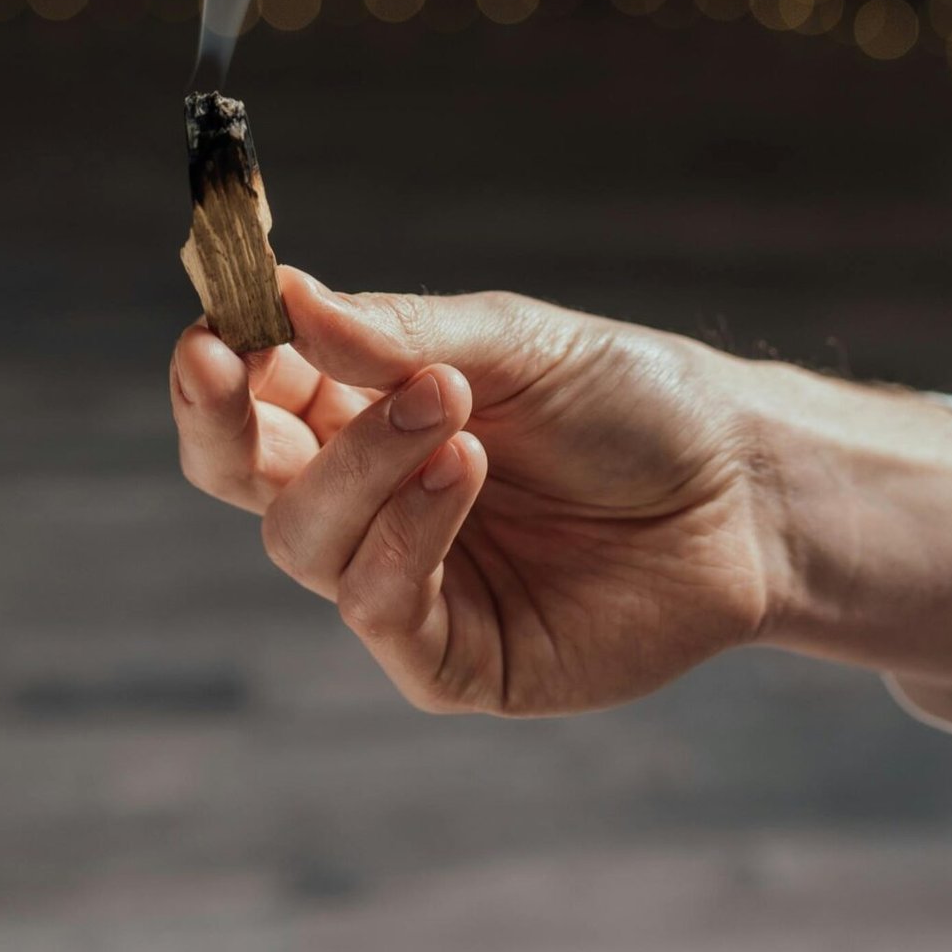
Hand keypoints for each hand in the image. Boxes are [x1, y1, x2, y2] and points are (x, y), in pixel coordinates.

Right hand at [170, 271, 772, 715]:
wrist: (740, 489)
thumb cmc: (627, 400)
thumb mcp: (510, 341)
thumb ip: (393, 332)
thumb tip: (280, 292)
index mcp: (361, 409)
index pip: (248, 394)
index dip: (215, 364)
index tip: (211, 326)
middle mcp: (365, 498)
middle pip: (238, 473)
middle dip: (220, 420)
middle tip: (228, 359)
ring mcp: (403, 582)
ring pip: (302, 538)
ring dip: (363, 461)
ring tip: (449, 408)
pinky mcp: (451, 658)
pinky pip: (381, 607)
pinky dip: (409, 535)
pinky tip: (464, 471)